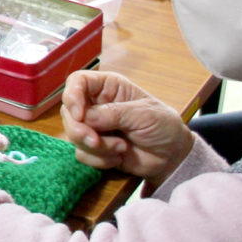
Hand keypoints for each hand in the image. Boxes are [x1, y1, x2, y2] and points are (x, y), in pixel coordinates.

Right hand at [59, 71, 192, 181]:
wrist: (172, 157)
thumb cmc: (163, 126)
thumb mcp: (144, 114)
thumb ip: (114, 113)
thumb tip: (85, 117)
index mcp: (108, 87)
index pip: (78, 81)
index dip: (72, 96)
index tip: (79, 115)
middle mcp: (96, 104)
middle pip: (69, 111)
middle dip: (80, 130)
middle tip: (97, 141)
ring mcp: (94, 127)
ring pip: (73, 135)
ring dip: (96, 147)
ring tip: (121, 148)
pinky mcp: (95, 148)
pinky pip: (81, 154)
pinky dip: (99, 160)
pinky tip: (118, 158)